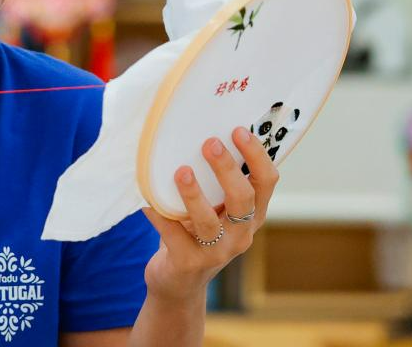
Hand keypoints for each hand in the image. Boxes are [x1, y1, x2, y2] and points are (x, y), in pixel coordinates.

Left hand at [140, 125, 278, 302]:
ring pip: (209, 220)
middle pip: (243, 199)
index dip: (257, 155)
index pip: (266, 182)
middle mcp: (240, 235)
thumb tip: (194, 133)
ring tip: (180, 172)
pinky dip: (158, 214)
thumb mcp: (214, 210)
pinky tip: (146, 200)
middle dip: (227, 169)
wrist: (178, 282)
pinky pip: (172, 233)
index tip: (239, 130)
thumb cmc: (195, 233)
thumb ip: (214, 184)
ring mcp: (216, 252)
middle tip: (210, 143)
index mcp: (252, 216)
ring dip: (194, 194)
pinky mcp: (189, 263)